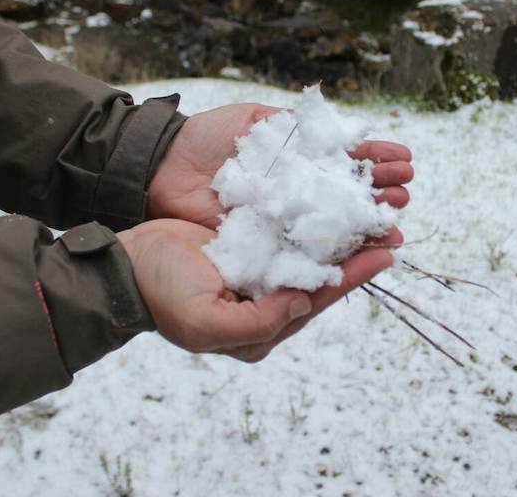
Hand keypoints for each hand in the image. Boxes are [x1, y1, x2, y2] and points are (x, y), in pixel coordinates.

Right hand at [117, 219, 400, 361]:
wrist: (124, 265)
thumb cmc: (162, 294)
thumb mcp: (207, 322)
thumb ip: (260, 321)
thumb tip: (304, 302)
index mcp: (264, 325)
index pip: (316, 299)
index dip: (351, 277)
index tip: (385, 252)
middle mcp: (268, 299)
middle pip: (322, 273)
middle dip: (357, 250)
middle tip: (393, 225)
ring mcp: (259, 267)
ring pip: (310, 248)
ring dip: (342, 227)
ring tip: (375, 204)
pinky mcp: (250, 240)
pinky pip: (289, 227)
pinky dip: (313, 211)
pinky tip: (332, 191)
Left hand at [147, 103, 412, 227]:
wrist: (164, 166)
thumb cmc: (208, 138)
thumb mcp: (258, 120)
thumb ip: (297, 126)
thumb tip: (342, 135)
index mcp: (298, 157)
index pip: (346, 160)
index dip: (376, 161)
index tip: (404, 162)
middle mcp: (297, 190)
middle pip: (348, 194)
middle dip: (381, 193)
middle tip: (405, 194)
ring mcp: (284, 218)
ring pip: (335, 224)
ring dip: (369, 223)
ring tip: (396, 221)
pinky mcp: (268, 243)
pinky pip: (306, 248)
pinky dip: (337, 250)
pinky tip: (365, 247)